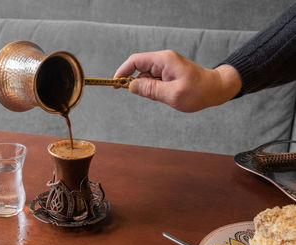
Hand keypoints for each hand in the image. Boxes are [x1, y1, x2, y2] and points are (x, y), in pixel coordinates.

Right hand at [114, 50, 241, 111]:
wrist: (216, 90)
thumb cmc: (198, 92)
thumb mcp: (172, 95)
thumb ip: (150, 90)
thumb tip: (131, 86)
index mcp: (163, 60)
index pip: (135, 61)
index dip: (122, 71)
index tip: (114, 84)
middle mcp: (163, 60)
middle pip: (139, 68)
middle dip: (135, 83)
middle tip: (143, 96)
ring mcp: (166, 66)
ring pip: (146, 76)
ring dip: (147, 88)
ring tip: (163, 97)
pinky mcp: (169, 73)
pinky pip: (154, 80)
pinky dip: (154, 89)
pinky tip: (164, 95)